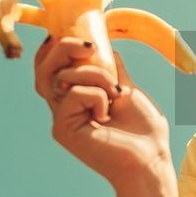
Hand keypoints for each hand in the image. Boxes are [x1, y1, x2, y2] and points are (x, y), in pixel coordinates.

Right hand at [34, 36, 171, 186]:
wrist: (150, 158)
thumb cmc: (143, 130)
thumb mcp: (126, 90)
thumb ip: (111, 71)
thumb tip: (105, 49)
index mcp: (75, 99)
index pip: (49, 69)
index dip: (53, 50)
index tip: (76, 38)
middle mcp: (63, 108)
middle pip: (44, 69)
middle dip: (63, 49)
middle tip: (89, 48)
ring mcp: (61, 119)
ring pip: (63, 76)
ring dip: (96, 75)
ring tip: (115, 93)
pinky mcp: (62, 129)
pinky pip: (75, 93)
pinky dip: (97, 95)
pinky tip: (108, 114)